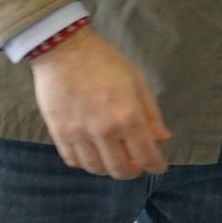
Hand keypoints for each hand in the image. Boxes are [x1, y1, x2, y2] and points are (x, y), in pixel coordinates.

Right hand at [29, 26, 170, 178]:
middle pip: (120, 169)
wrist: (65, 50)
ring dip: (109, 169)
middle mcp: (104, 130)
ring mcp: (79, 134)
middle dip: (133, 171)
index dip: (156, 166)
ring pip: (96, 169)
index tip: (159, 167)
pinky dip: (86, 163)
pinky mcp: (58, 133)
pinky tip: (93, 154)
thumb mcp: (137, 81)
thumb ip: (151, 113)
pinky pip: (73, 160)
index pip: (146, 155)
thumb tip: (163, 138)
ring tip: (115, 158)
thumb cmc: (105, 61)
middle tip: (137, 164)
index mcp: (128, 116)